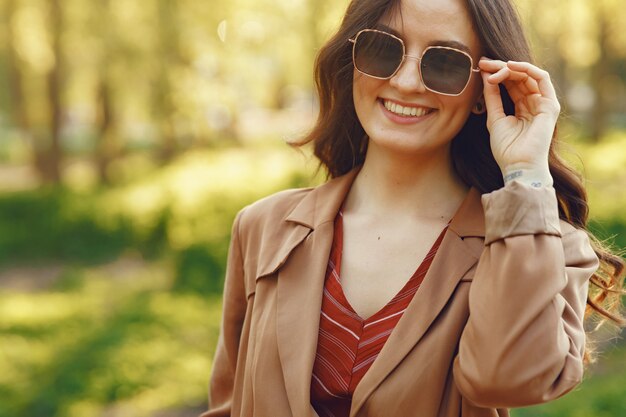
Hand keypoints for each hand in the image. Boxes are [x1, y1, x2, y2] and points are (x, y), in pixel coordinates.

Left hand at [478, 58, 558, 185]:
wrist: (517, 165)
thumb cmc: (506, 148)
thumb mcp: (494, 118)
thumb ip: (492, 97)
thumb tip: (486, 76)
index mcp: (522, 108)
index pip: (510, 83)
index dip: (496, 73)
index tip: (481, 67)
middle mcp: (534, 103)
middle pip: (519, 77)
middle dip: (500, 67)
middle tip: (484, 63)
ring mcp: (543, 103)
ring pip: (529, 75)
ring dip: (510, 68)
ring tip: (493, 68)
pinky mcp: (550, 105)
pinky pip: (542, 78)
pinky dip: (526, 69)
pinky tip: (510, 67)